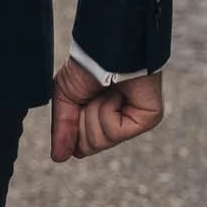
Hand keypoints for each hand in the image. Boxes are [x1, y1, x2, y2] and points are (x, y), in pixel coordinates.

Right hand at [50, 59, 164, 162]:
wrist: (105, 48)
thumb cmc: (86, 66)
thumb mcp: (65, 98)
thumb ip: (62, 130)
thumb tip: (58, 157)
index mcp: (100, 118)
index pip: (81, 146)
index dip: (72, 127)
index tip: (78, 101)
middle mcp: (118, 122)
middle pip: (89, 146)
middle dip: (82, 119)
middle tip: (92, 95)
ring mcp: (134, 121)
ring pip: (100, 141)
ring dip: (95, 111)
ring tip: (106, 91)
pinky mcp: (148, 118)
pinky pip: (115, 132)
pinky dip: (108, 110)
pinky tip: (118, 94)